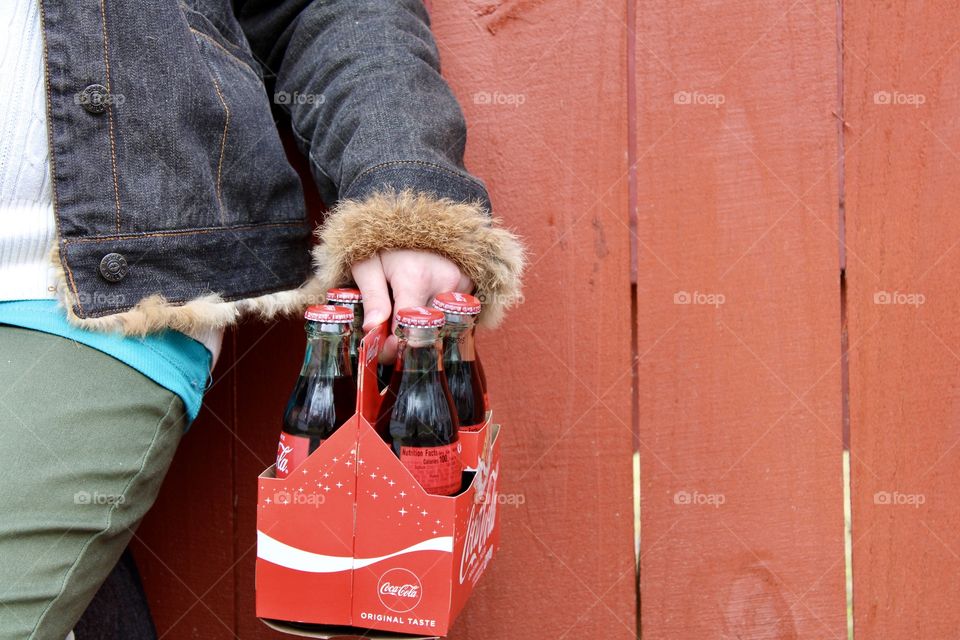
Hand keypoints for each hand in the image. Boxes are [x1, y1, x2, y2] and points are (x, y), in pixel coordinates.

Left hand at [351, 249, 472, 361]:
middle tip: (392, 342)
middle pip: (430, 333)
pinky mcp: (471, 285)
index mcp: (416, 278)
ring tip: (407, 323)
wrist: (418, 216)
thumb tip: (371, 330)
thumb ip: (371, 297)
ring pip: (445, 327)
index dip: (395, 347)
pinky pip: (456, 317)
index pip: (410, 330)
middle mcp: (445, 283)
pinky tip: (424, 311)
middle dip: (410, 344)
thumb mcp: (367, 264)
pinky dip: (440, 321)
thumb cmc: (388, 241)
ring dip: (426, 333)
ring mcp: (463, 284)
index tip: (382, 350)